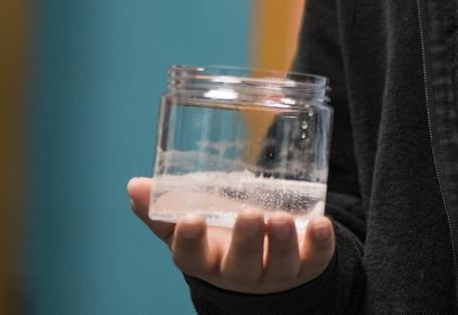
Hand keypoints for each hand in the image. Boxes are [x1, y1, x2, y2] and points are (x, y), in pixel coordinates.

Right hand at [127, 177, 334, 293]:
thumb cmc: (220, 235)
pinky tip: (323, 223)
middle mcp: (240, 272)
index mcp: (207, 260)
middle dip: (246, 242)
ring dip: (283, 242)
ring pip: (280, 264)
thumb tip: (134, 185)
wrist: (265, 260)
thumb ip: (164, 207)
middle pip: (241, 265)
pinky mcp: (308, 265)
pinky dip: (321, 242)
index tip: (191, 219)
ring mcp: (276, 272)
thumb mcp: (191, 222)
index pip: (191, 257)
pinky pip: (317, 259)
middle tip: (250, 216)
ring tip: (283, 218)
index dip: (189, 241)